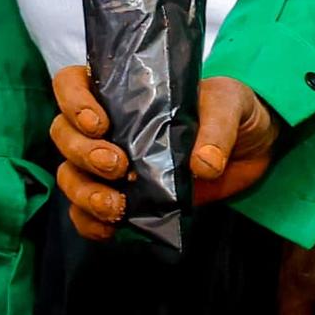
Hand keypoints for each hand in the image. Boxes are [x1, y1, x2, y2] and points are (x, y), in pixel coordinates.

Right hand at [46, 68, 278, 241]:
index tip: (100, 124)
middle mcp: (106, 127)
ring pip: (69, 175)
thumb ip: (217, 129)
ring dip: (84, 192)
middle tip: (118, 165)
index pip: (71, 84)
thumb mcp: (230, 104)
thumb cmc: (232, 112)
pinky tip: (110, 229)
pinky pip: (85, 213)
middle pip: (63, 134)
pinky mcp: (122, 198)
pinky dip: (89, 223)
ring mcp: (109, 165)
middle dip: (82, 153)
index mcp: (122, 92)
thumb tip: (203, 166)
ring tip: (116, 206)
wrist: (252, 149)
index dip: (73, 102)